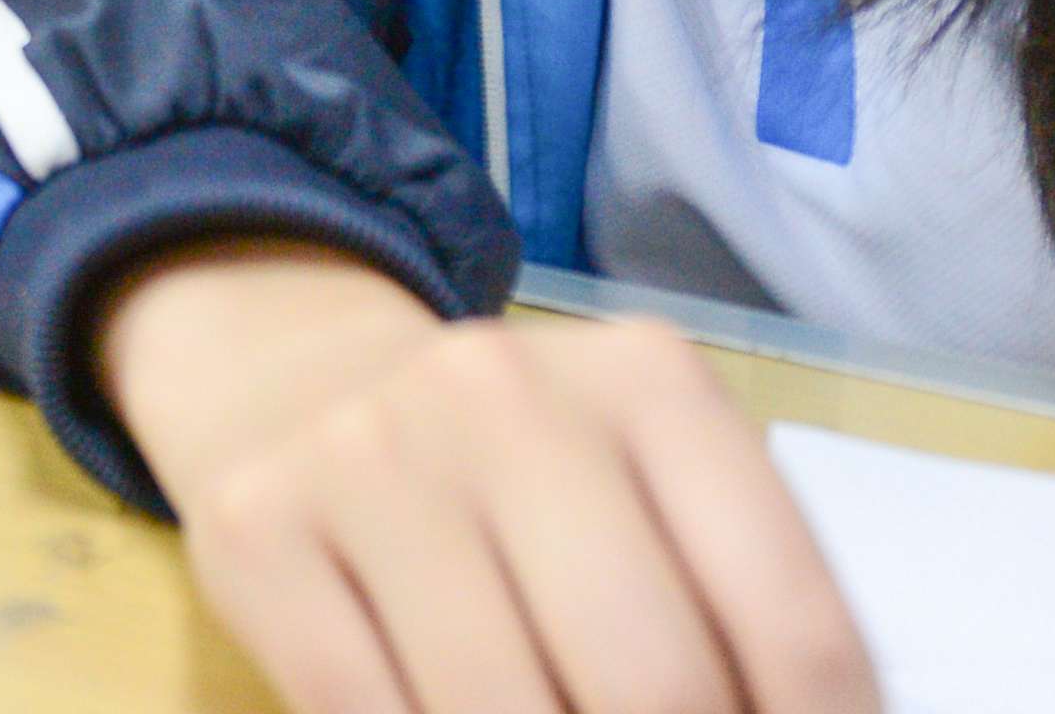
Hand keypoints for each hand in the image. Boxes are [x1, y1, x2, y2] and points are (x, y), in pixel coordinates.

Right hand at [102, 241, 872, 713]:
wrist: (299, 375)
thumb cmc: (521, 471)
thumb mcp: (651, 487)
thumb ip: (737, 610)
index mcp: (651, 382)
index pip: (797, 629)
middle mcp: (508, 394)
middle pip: (655, 684)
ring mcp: (371, 454)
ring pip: (502, 711)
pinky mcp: (257, 525)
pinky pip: (365, 713)